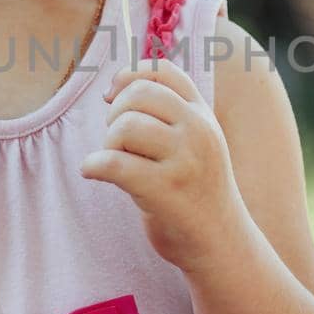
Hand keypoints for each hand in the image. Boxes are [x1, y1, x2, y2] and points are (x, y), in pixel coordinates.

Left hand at [79, 54, 245, 272]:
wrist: (221, 242)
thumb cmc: (194, 190)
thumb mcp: (194, 141)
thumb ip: (169, 110)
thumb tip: (115, 84)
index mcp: (202, 114)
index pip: (161, 71)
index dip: (127, 76)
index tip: (111, 97)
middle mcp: (198, 131)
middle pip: (137, 94)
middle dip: (114, 114)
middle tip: (116, 142)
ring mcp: (185, 160)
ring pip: (124, 126)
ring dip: (108, 144)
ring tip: (115, 163)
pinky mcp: (166, 191)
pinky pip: (114, 164)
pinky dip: (94, 166)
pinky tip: (92, 172)